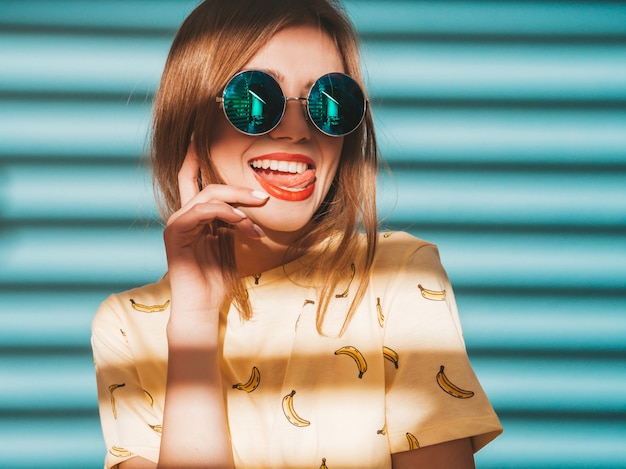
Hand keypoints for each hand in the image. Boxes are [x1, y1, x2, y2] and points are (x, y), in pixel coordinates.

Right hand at [163, 140, 268, 328]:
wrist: (202, 305)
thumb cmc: (217, 278)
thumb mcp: (230, 244)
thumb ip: (233, 222)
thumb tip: (248, 207)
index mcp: (194, 216)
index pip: (192, 179)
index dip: (194, 155)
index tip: (200, 132)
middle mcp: (183, 215)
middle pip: (207, 185)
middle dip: (237, 188)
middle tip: (263, 196)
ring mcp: (177, 223)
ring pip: (208, 196)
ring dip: (238, 202)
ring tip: (259, 213)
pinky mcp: (176, 233)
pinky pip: (203, 212)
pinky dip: (227, 214)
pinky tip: (243, 223)